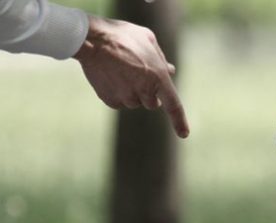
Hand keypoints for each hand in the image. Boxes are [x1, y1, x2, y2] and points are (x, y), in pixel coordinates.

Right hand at [74, 15, 189, 137]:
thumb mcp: (147, 39)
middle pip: (152, 103)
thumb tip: (170, 71)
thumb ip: (160, 59)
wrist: (91, 40)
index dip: (179, 121)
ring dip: (132, 91)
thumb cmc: (122, 35)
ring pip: (134, 102)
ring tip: (120, 69)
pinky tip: (110, 75)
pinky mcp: (111, 101)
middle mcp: (144, 91)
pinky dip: (117, 92)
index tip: (184, 134)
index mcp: (158, 77)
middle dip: (149, 93)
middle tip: (138, 73)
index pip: (173, 105)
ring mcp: (126, 98)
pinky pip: (119, 102)